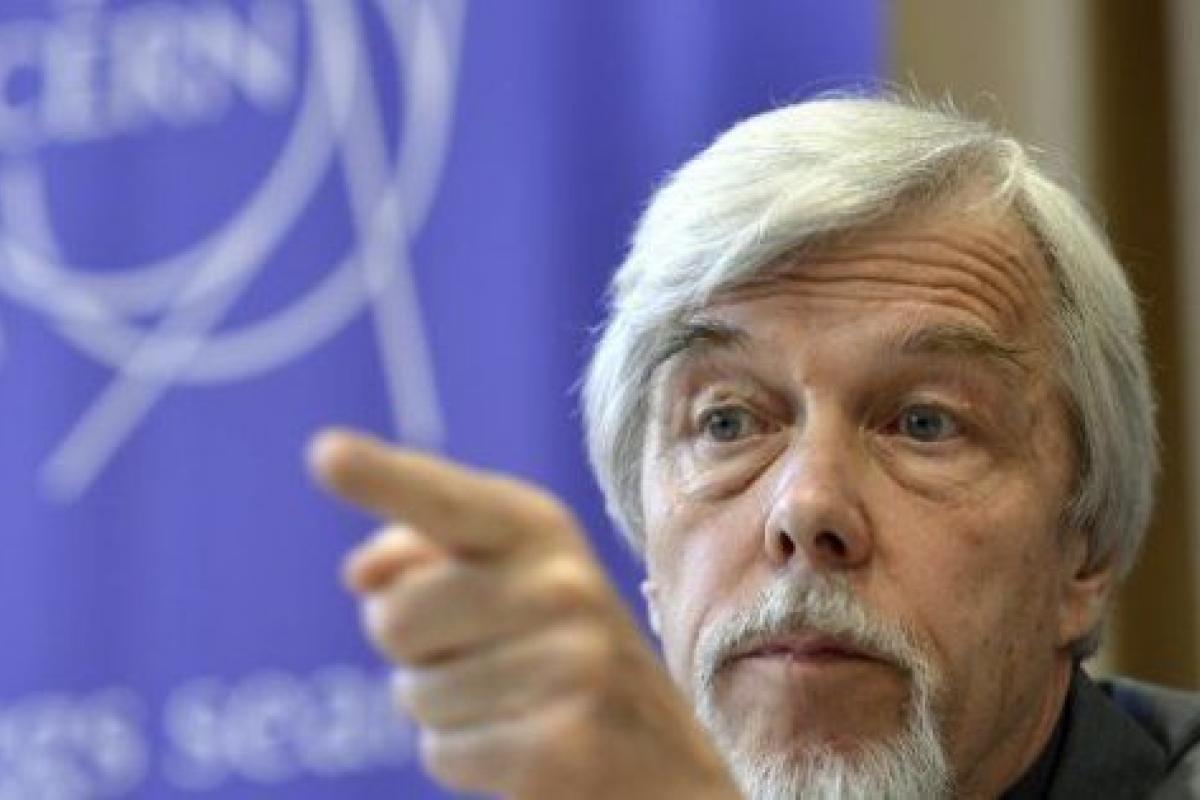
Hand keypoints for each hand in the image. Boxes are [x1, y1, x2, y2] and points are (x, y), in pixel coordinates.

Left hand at [308, 429, 739, 799]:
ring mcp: (569, 664)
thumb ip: (426, 555)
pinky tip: (529, 747)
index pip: (443, 501)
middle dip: (417, 651)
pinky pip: (443, 753)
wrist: (667, 756)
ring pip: (415, 695)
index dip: (381, 478)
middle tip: (488, 656)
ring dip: (447, 710)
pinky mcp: (560, 748)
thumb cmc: (563, 653)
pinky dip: (468, 760)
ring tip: (518, 702)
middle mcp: (562, 583)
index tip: (324, 453)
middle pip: (394, 619)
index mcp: (539, 527)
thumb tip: (360, 574)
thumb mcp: (510, 581)